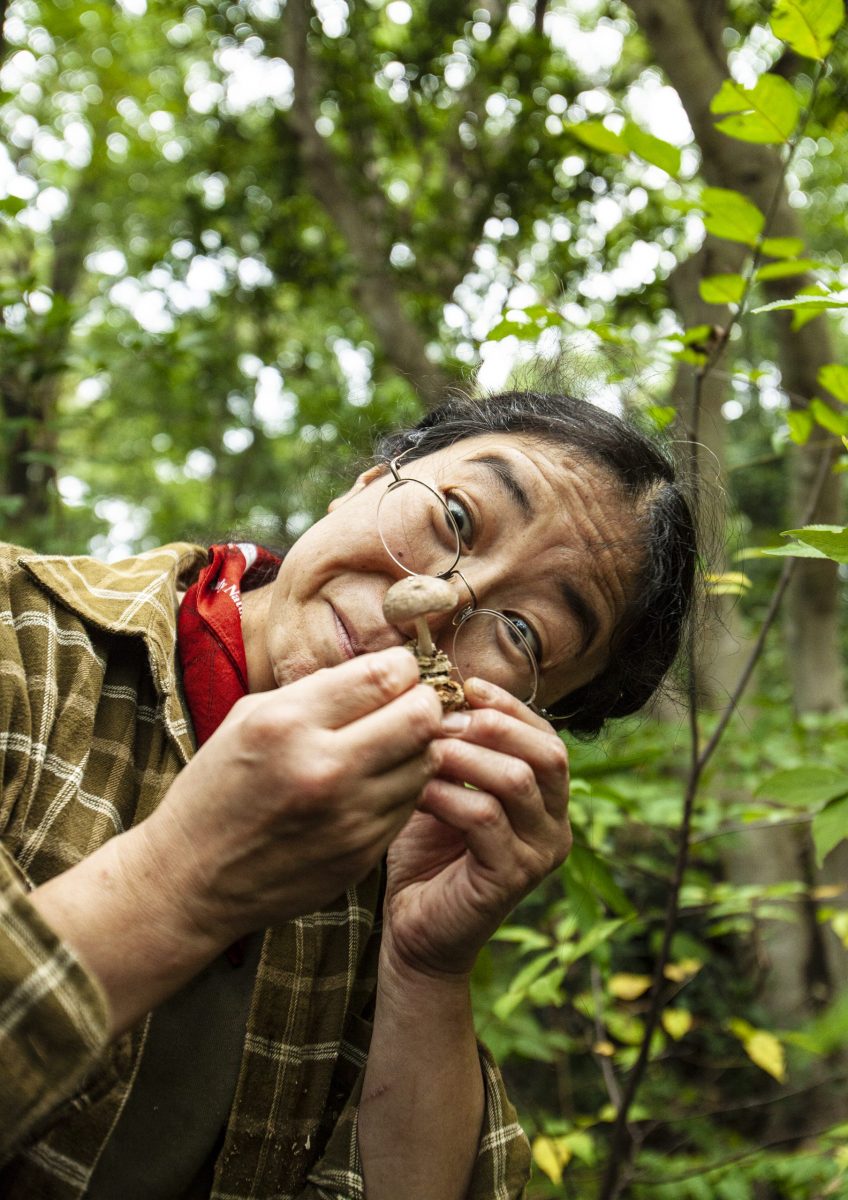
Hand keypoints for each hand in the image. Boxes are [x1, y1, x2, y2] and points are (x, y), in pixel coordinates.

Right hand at [142, 647, 441, 946]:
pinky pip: (411, 802)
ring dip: (416, 745)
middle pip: (422, 717)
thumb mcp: (248, 718)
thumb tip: (380, 672)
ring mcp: (349, 817)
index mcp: (289, 723)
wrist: (192, 878)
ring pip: (426, 761)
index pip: (386, 676)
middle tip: (406, 704)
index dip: (403, 667)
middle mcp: (324, 768)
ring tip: (388, 745)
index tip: (396, 672)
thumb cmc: (217, 788)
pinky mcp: (362, 853)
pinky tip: (373, 783)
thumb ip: (317, 690)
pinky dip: (402, 786)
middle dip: (422, 701)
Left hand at [381, 678, 571, 980]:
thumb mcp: (445, 788)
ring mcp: (539, 854)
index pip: (547, 738)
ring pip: (517, 781)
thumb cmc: (425, 851)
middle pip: (547, 754)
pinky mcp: (511, 878)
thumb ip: (456, 747)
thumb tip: (439, 687)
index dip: (511, 707)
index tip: (467, 685)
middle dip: (495, 726)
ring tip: (424, 749)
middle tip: (442, 719)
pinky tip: (416, 791)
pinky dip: (447, 795)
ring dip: (465, 756)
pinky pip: (484, 819)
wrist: (414, 928)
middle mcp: (555, 826)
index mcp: (547, 801)